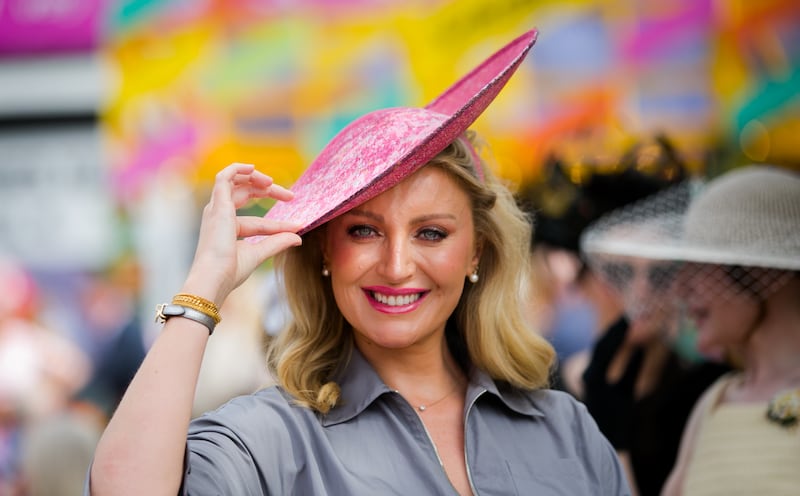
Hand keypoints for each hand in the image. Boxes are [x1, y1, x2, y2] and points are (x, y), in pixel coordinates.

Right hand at [182, 163, 301, 304]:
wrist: (215, 277)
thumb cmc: (230, 270)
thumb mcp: (259, 253)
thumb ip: (277, 242)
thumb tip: (298, 238)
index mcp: (226, 229)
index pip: (257, 221)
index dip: (279, 224)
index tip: (299, 226)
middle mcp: (219, 216)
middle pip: (245, 194)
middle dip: (269, 191)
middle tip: (291, 196)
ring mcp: (217, 209)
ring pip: (235, 182)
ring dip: (255, 177)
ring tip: (273, 182)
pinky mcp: (217, 205)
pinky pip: (223, 177)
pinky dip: (237, 169)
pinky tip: (254, 169)